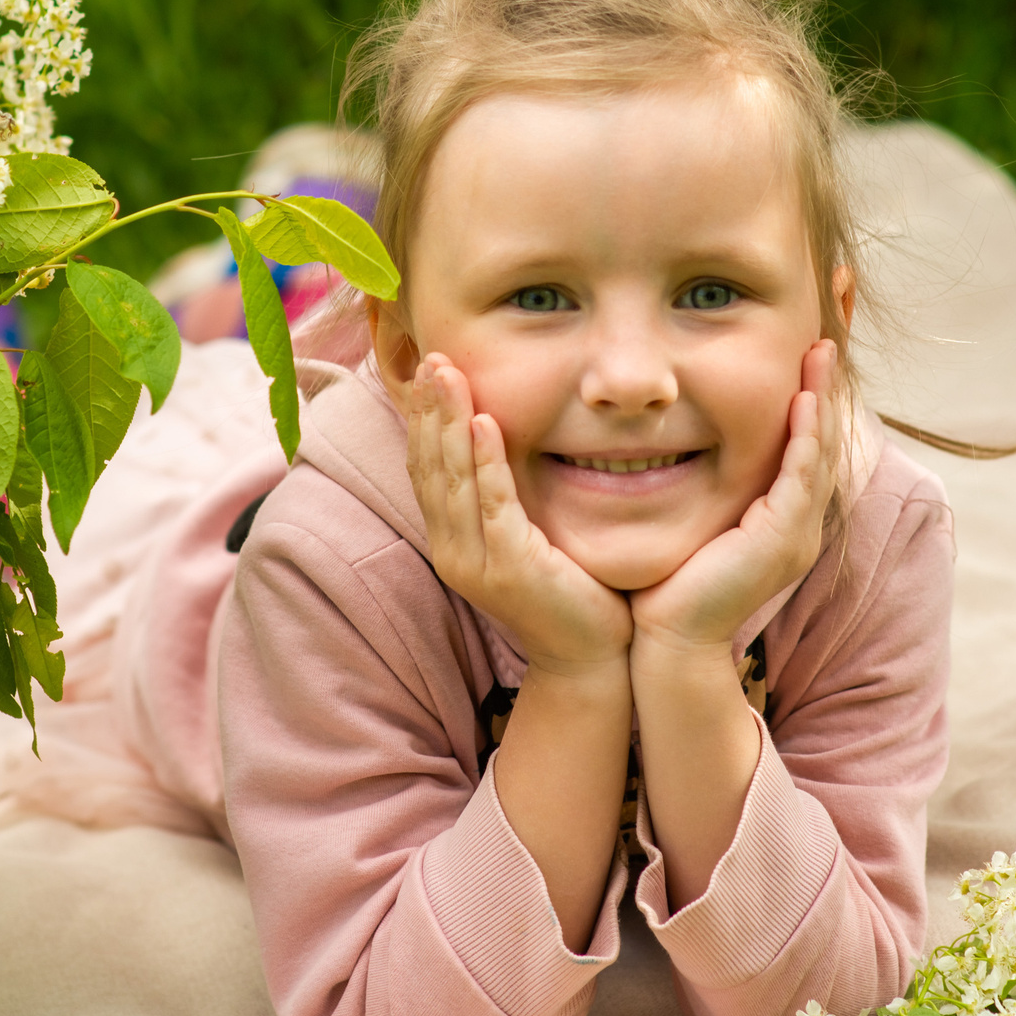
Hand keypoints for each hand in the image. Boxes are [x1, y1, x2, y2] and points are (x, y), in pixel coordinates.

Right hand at [404, 353, 633, 677]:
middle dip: (431, 408)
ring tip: (449, 374)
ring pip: (453, 479)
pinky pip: (493, 504)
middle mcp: (452, 551)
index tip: (430, 370)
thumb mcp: (528, 538)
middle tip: (433, 357)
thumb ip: (507, 498)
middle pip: (430, 467)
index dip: (425, 419)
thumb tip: (504, 440)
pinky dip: (486, 461)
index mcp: (452, 541)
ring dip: (450, 421)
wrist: (591, 658)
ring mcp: (476, 563)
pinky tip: (485, 422)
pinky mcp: (509, 568)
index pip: (427, 469)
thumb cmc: (569, 593)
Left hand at [629, 339, 839, 656]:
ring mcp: (795, 535)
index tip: (802, 360)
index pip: (803, 450)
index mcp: (780, 523)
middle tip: (824, 344)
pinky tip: (802, 402)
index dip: (807, 404)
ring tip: (821, 356)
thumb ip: (697, 488)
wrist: (668, 640)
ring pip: (819, 454)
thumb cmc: (668, 587)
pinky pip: (800, 477)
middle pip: (822, 445)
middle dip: (824, 391)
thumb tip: (667, 446)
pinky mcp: (781, 540)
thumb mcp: (692, 523)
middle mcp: (797, 527)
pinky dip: (804, 437)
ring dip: (821, 401)